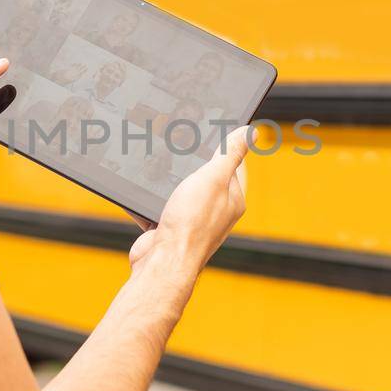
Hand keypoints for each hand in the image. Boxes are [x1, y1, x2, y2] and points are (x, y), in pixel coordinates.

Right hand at [128, 124, 249, 270]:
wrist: (162, 262)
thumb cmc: (191, 224)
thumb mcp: (213, 178)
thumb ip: (230, 154)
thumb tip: (252, 133)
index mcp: (232, 199)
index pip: (234, 164)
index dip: (224, 145)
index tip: (212, 128)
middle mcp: (214, 211)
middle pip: (205, 176)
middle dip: (192, 160)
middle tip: (180, 140)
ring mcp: (190, 221)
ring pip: (179, 190)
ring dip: (167, 179)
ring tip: (158, 160)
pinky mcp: (167, 228)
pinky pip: (157, 206)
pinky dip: (147, 197)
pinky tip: (138, 186)